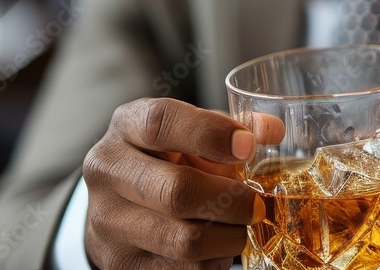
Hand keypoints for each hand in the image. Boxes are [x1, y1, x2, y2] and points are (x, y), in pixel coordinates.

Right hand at [82, 98, 282, 268]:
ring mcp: (108, 221)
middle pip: (178, 190)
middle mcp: (108, 170)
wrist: (118, 205)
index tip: (248, 147)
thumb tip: (271, 131)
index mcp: (127, 126)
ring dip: (228, 236)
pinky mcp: (119, 262)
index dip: (211, 134)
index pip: (162, 122)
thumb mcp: (191, 132)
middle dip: (232, 199)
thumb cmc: (166, 159)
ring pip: (184, 239)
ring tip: (240, 226)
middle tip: (257, 203)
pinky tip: (217, 246)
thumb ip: (233, 126)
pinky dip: (213, 260)